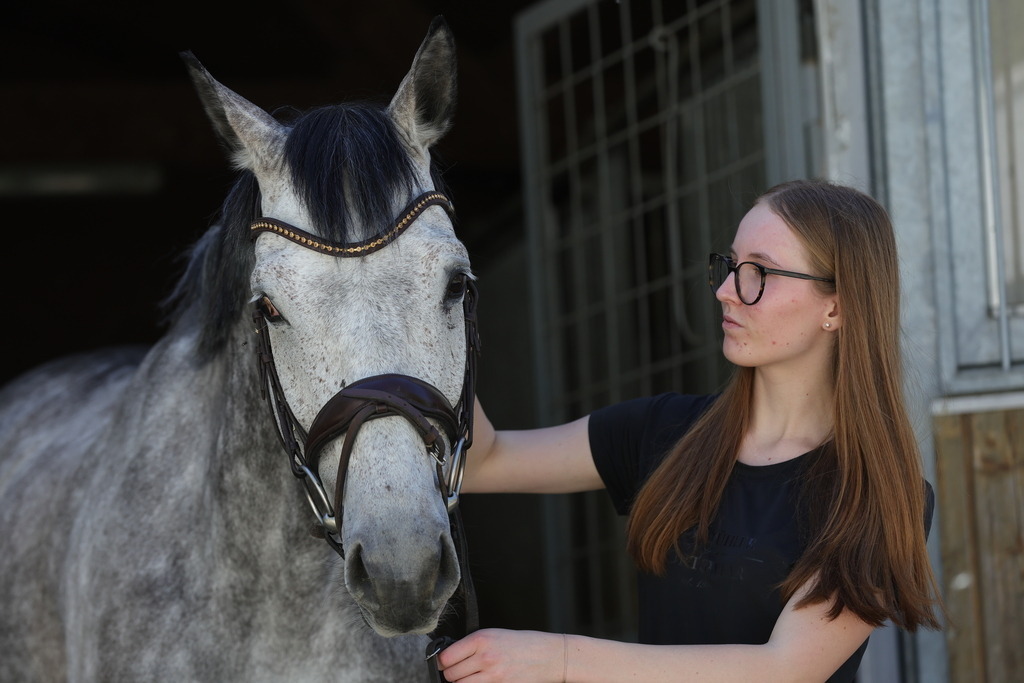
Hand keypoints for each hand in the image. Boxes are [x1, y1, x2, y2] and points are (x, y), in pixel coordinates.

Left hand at [436, 628, 565, 681]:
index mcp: (482, 639)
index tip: (443, 662)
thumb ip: (472, 644)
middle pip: (451, 675)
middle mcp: (485, 658)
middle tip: (457, 670)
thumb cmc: (523, 643)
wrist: (548, 656)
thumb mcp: (495, 635)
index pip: (446, 657)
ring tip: (468, 677)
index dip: (441, 661)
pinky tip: (480, 681)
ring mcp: (493, 676)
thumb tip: (450, 656)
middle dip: (450, 674)